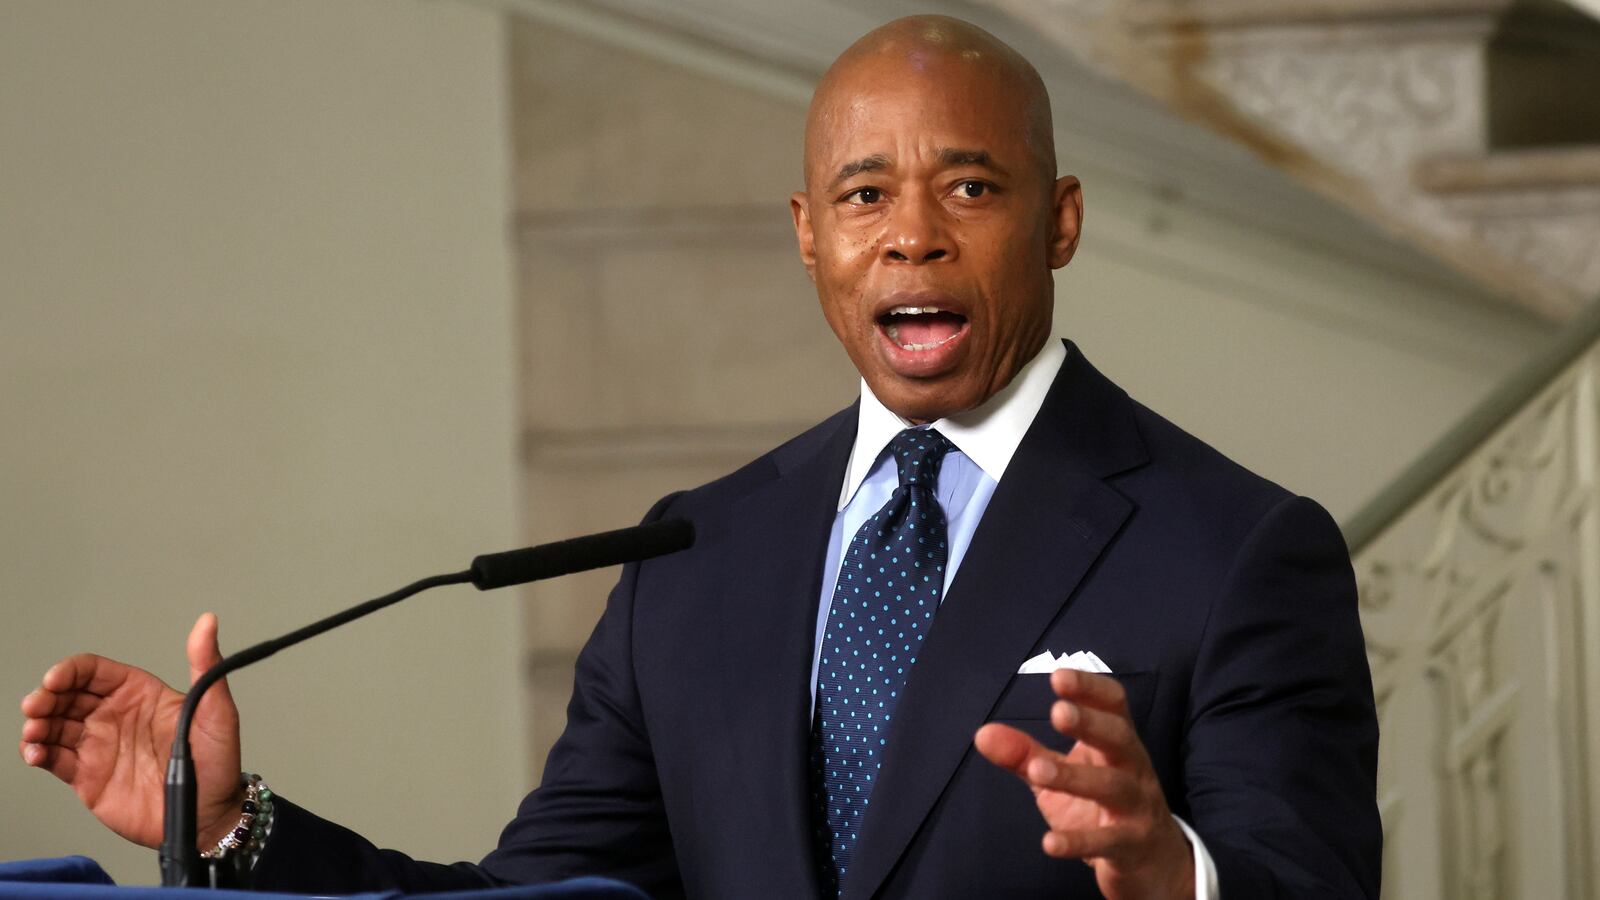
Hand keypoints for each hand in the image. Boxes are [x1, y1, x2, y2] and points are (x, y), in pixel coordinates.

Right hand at [18, 613, 245, 849]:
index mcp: (139, 694)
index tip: (56, 679)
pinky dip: (37, 753)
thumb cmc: (219, 763)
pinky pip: (54, 759)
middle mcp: (114, 716)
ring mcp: (99, 746)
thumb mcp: (216, 711)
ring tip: (34, 733)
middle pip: (67, 696)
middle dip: (46, 696)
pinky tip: (36, 753)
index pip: (94, 672)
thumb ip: (206, 665)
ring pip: (54, 725)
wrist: (209, 817)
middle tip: (37, 706)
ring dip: (37, 724)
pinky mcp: (88, 776)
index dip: (70, 671)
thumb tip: (207, 622)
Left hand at [975, 667, 1194, 898]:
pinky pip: (1107, 842)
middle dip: (1090, 723)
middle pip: (1120, 738)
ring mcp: (1137, 807)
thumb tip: (982, 734)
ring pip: (1113, 787)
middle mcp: (1133, 769)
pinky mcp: (1131, 845)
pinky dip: (1079, 843)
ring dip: (1075, 778)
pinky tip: (1049, 843)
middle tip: (1057, 711)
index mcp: (1117, 743)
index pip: (1114, 705)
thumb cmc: (1100, 808)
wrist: (1151, 863)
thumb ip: (1024, 755)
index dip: (1091, 689)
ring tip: (1037, 772)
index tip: (1059, 675)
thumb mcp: (1060, 778)